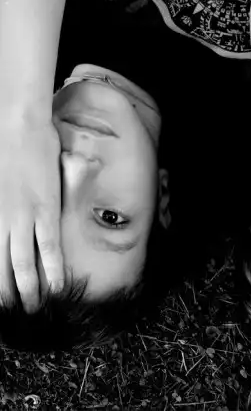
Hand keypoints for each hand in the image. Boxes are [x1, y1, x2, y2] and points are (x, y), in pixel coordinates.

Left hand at [0, 112, 63, 311]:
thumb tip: (4, 219)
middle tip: (10, 315)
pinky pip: (48, 246)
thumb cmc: (0, 144)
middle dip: (5, 294)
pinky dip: (52, 269)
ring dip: (27, 289)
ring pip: (21, 263)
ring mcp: (22, 217)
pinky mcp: (45, 209)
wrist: (16, 124)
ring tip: (31, 309)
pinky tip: (55, 286)